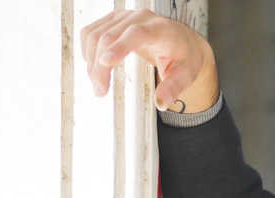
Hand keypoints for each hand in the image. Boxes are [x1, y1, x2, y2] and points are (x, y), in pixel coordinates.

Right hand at [79, 10, 216, 111]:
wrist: (182, 41)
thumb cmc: (185, 57)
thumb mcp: (186, 75)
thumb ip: (174, 88)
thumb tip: (161, 103)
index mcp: (160, 29)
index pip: (136, 34)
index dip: (119, 47)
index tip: (106, 62)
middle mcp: (139, 18)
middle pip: (110, 37)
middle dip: (100, 66)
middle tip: (100, 91)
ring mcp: (124, 17)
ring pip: (95, 35)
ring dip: (91, 61)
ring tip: (98, 85)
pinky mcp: (114, 20)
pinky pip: (91, 32)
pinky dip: (88, 51)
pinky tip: (94, 67)